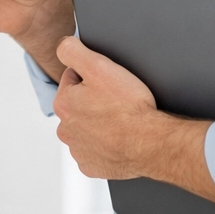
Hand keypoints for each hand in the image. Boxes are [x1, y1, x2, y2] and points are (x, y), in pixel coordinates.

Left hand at [53, 37, 214, 205]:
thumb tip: (63, 46)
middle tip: (117, 101)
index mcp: (64, 103)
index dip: (94, 76)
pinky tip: (120, 138)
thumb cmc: (129, 108)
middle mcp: (66, 129)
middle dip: (94, 101)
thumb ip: (73, 50)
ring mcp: (78, 150)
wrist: (151, 143)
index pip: (73, 78)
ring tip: (120, 120)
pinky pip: (96, 150)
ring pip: (87, 128)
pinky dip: (106, 144)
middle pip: (79, 105)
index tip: (109, 83)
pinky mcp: (92, 166)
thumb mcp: (99, 66)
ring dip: (100, 123)